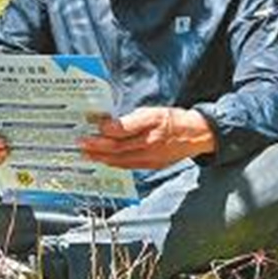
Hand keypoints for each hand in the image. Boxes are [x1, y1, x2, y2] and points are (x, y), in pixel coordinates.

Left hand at [78, 106, 216, 169]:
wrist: (196, 135)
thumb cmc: (173, 120)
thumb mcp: (153, 111)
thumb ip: (131, 119)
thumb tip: (109, 124)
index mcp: (151, 124)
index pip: (124, 129)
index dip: (107, 129)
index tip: (94, 127)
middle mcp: (151, 143)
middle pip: (118, 148)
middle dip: (97, 147)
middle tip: (81, 144)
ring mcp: (152, 157)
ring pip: (121, 160)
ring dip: (102, 158)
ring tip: (87, 154)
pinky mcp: (153, 166)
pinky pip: (129, 166)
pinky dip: (114, 163)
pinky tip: (104, 160)